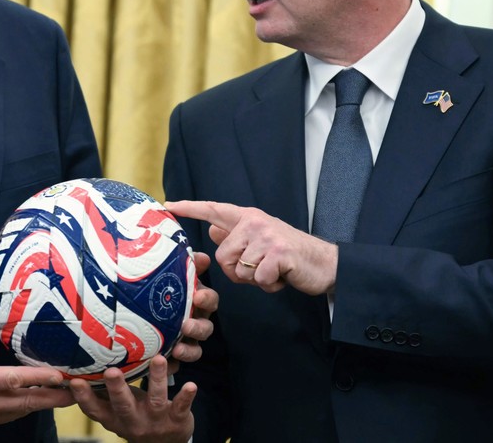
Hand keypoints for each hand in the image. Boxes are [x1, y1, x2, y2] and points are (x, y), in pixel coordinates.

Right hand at [0, 304, 74, 429]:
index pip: (17, 381)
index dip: (41, 379)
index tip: (61, 376)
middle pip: (28, 403)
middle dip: (55, 397)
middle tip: (78, 390)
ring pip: (21, 412)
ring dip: (42, 403)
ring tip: (64, 394)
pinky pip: (9, 417)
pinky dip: (25, 408)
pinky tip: (36, 399)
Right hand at [69, 355, 194, 442]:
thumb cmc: (136, 418)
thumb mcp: (117, 411)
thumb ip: (102, 394)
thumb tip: (77, 368)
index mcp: (114, 419)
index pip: (95, 410)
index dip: (84, 397)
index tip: (75, 381)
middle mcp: (133, 421)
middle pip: (123, 405)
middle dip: (117, 388)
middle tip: (111, 371)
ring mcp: (155, 421)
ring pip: (155, 400)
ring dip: (156, 379)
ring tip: (158, 360)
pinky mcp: (177, 420)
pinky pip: (181, 407)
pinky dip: (186, 397)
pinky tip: (191, 385)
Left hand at [166, 200, 337, 295]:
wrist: (325, 263)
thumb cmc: (290, 256)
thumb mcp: (261, 241)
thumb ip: (236, 236)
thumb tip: (213, 231)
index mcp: (248, 218)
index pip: (213, 210)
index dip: (189, 208)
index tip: (167, 205)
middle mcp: (255, 222)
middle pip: (222, 255)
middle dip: (237, 271)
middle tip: (260, 268)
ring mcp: (267, 236)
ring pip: (238, 270)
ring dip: (255, 279)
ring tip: (273, 270)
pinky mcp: (278, 254)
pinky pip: (257, 279)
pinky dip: (269, 285)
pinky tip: (282, 277)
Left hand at [167, 251, 217, 373]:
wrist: (132, 316)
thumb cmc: (156, 292)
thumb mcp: (167, 276)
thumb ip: (184, 266)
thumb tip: (201, 256)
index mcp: (196, 303)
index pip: (211, 300)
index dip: (207, 299)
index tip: (198, 297)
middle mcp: (195, 323)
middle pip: (206, 329)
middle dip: (198, 328)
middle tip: (185, 326)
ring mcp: (185, 342)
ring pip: (195, 350)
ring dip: (189, 351)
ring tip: (177, 350)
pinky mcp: (172, 358)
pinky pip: (175, 366)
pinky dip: (170, 366)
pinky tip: (162, 364)